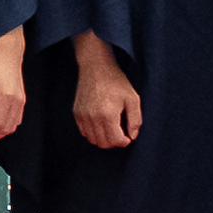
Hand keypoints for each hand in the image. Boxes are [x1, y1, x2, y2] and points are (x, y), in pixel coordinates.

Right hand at [73, 32, 140, 149]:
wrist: (96, 68)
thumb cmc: (116, 82)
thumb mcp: (133, 99)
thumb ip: (135, 120)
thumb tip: (132, 136)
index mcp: (108, 115)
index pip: (115, 140)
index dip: (125, 142)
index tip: (129, 137)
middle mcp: (92, 118)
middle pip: (103, 143)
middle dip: (114, 143)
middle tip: (121, 135)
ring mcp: (82, 116)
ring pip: (93, 140)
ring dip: (103, 140)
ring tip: (112, 131)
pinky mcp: (77, 114)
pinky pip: (84, 132)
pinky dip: (94, 134)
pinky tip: (102, 125)